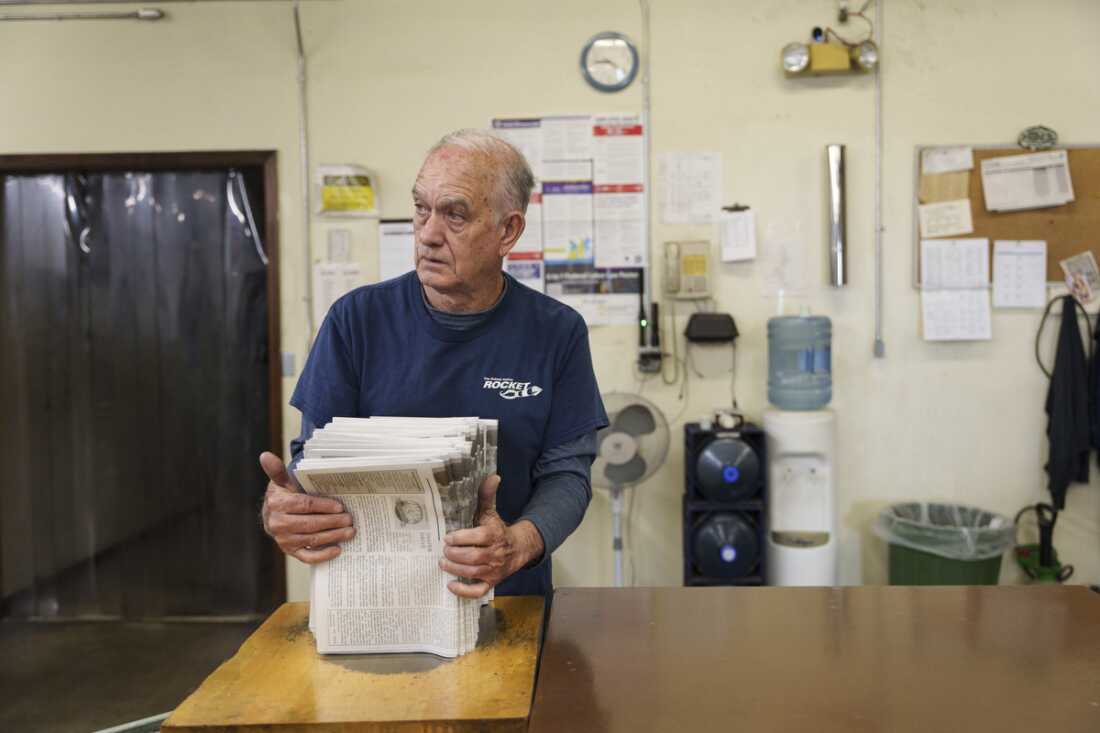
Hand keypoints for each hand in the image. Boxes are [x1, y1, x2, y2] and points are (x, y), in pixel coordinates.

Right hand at [259, 451, 354, 563]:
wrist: (272, 515)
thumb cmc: (283, 495)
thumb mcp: (281, 482)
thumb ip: (277, 471)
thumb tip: (265, 455)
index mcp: (277, 504)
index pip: (304, 505)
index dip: (323, 506)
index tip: (340, 507)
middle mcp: (278, 524)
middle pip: (310, 524)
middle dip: (332, 522)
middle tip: (350, 520)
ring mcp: (284, 539)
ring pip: (312, 539)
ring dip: (333, 537)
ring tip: (350, 532)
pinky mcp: (290, 551)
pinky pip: (307, 556)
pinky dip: (323, 555)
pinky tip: (338, 550)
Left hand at [439, 474, 544, 597]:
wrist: (518, 549)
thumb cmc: (498, 529)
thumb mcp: (490, 512)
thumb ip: (486, 496)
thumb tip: (493, 476)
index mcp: (493, 535)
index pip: (477, 538)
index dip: (460, 539)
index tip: (448, 538)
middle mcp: (494, 554)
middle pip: (472, 558)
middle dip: (454, 555)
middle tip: (444, 551)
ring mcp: (493, 570)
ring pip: (472, 573)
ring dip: (454, 569)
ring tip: (443, 563)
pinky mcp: (491, 582)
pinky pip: (478, 591)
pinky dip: (464, 591)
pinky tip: (450, 585)